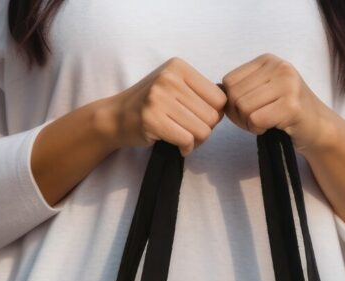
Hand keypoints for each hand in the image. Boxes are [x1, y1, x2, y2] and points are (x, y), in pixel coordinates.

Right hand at [109, 58, 226, 155]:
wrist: (116, 117)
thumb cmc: (151, 105)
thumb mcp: (175, 87)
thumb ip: (199, 92)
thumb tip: (229, 104)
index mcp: (179, 67)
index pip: (219, 97)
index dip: (215, 114)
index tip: (199, 119)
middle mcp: (169, 78)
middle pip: (213, 116)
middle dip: (206, 130)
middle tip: (190, 133)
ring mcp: (159, 98)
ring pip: (203, 130)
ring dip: (197, 142)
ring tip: (184, 139)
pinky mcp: (152, 119)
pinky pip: (187, 140)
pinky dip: (186, 149)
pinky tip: (178, 146)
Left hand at [221, 54, 335, 151]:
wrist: (318, 128)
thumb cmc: (286, 113)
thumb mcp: (263, 91)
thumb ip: (241, 89)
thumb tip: (214, 94)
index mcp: (267, 60)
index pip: (229, 81)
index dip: (231, 103)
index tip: (247, 112)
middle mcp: (278, 67)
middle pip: (234, 95)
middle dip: (239, 116)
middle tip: (255, 122)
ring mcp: (287, 84)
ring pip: (243, 107)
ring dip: (248, 124)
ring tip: (264, 124)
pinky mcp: (291, 105)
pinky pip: (256, 119)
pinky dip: (258, 130)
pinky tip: (271, 128)